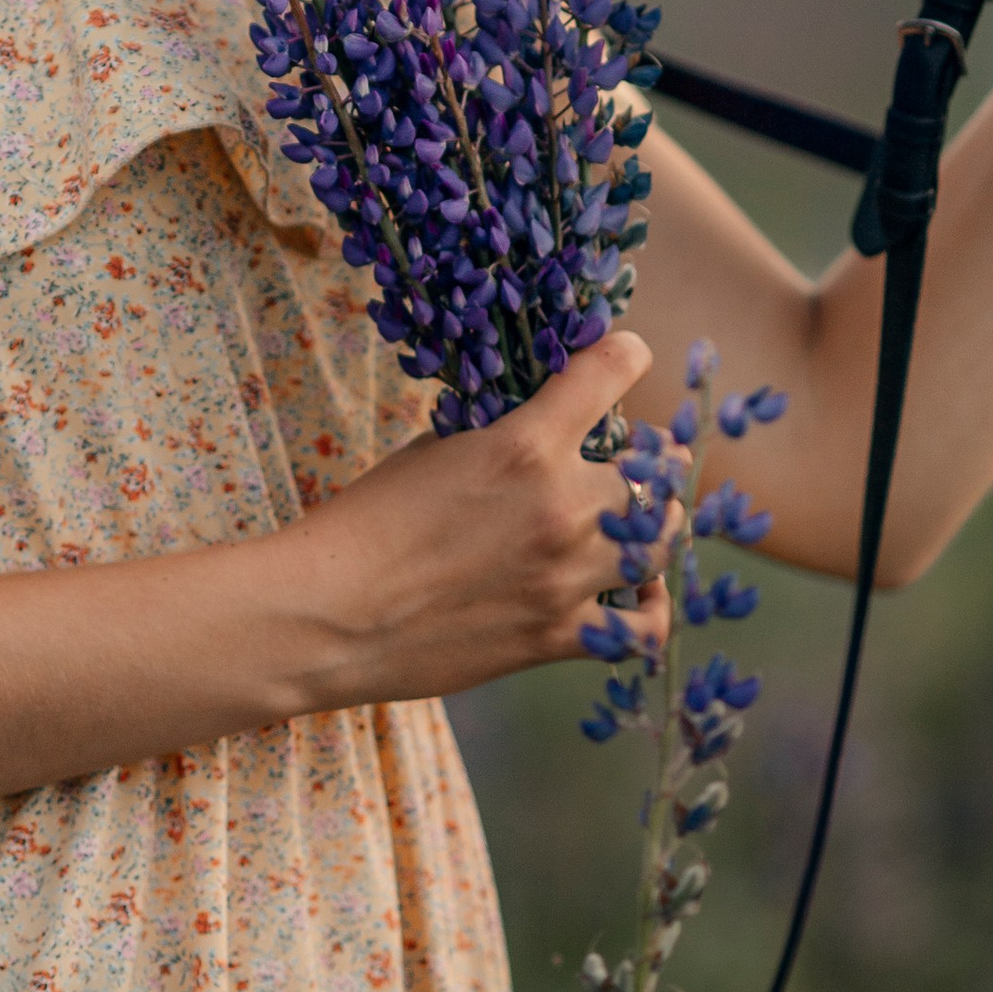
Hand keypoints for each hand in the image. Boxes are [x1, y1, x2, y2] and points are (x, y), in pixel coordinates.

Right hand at [269, 328, 660, 711]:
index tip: (628, 356)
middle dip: (650, 458)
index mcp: (526, 445)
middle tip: (636, 460)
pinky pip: (643, 627)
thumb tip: (543, 430)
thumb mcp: (433, 452)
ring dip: (656, 524)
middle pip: (653, 468)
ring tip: (642, 522)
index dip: (627, 355)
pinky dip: (651, 606)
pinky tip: (636, 593)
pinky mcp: (559, 636)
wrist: (332, 615)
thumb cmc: (367, 524)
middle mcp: (562, 506)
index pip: (610, 372)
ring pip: (660, 541)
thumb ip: (501, 438)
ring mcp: (567, 576)